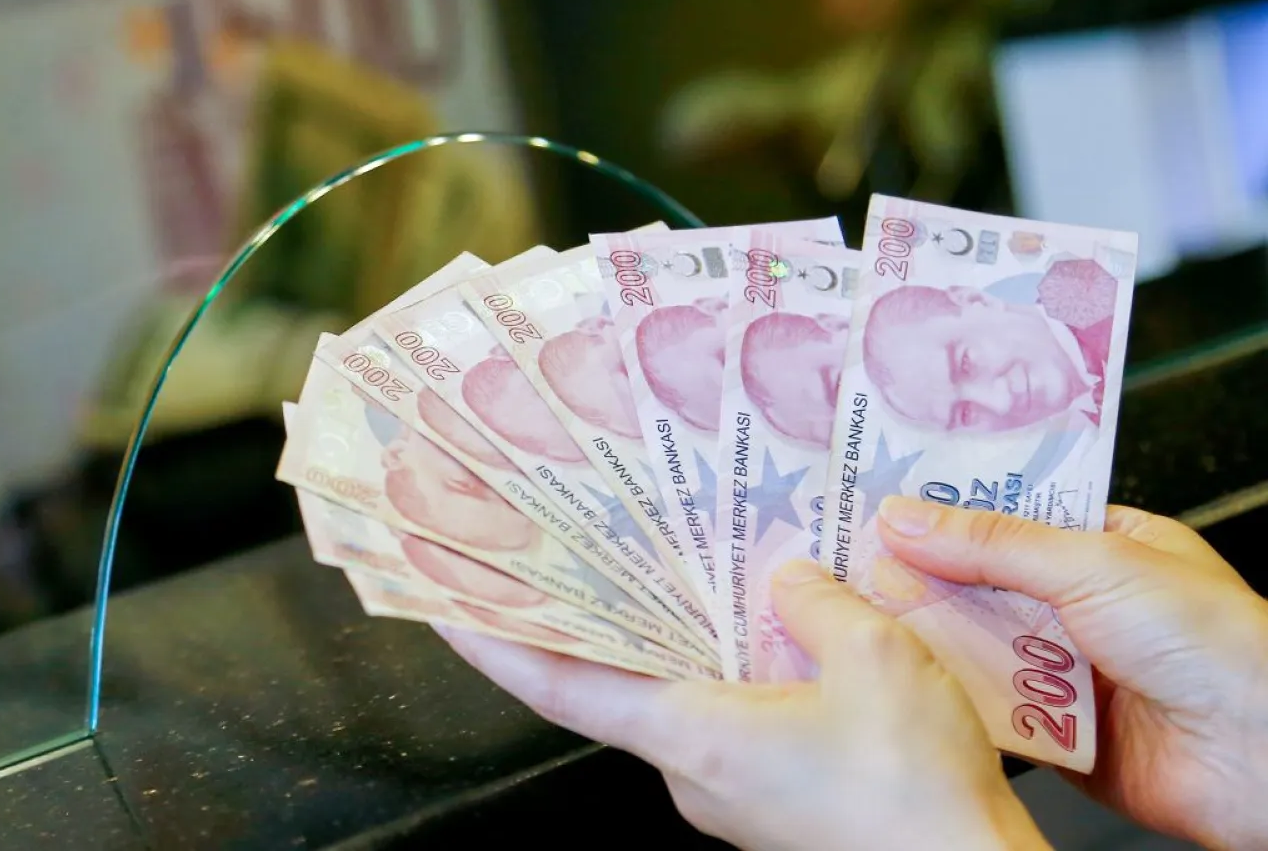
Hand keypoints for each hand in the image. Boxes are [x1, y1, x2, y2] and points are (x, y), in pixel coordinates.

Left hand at [436, 561, 1050, 850]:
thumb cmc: (912, 789)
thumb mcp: (873, 658)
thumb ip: (816, 603)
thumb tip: (789, 580)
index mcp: (689, 734)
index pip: (559, 687)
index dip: (494, 645)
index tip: (443, 605)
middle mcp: (691, 770)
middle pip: (617, 685)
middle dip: (595, 622)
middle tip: (572, 552)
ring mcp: (729, 794)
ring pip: (682, 699)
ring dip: (677, 642)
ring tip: (686, 569)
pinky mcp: (770, 802)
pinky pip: (730, 723)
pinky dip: (730, 674)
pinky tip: (774, 634)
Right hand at [880, 497, 1267, 850]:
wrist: (1260, 758)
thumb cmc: (1214, 644)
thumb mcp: (1094, 563)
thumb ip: (992, 543)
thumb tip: (906, 518)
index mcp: (1107, 545)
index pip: (1008, 517)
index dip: (946, 512)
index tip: (881, 505)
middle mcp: (1085, 606)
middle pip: (983, 583)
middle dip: (926, 577)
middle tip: (854, 560)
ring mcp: (1071, 670)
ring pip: (978, 645)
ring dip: (935, 636)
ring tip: (868, 614)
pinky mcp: (1058, 732)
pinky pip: (990, 708)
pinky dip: (958, 698)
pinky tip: (915, 679)